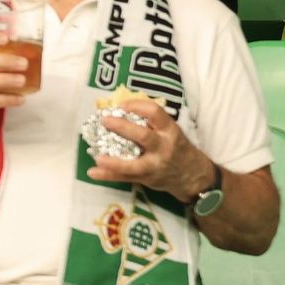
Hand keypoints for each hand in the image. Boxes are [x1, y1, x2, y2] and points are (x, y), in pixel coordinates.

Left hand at [87, 99, 214, 202]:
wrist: (191, 174)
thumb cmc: (176, 147)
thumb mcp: (170, 131)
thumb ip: (151, 123)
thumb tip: (121, 109)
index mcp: (169, 130)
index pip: (155, 113)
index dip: (137, 106)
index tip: (121, 105)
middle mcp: (163, 147)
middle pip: (143, 136)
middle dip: (122, 128)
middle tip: (105, 121)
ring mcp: (154, 165)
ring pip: (133, 165)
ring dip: (113, 161)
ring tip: (97, 156)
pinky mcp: (146, 178)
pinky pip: (124, 178)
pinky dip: (107, 176)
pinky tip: (93, 172)